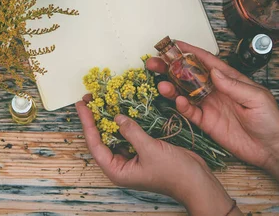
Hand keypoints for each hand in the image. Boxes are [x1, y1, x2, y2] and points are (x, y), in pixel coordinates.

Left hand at [76, 95, 238, 214]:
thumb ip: (132, 132)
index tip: (82, 105)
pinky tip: (123, 107)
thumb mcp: (150, 150)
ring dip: (109, 117)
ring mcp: (132, 157)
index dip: (87, 123)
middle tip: (90, 97)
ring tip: (102, 98)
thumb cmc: (173, 173)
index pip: (95, 144)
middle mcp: (121, 164)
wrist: (197, 181)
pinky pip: (129, 133)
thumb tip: (117, 117)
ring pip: (115, 134)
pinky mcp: (143, 150)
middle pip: (102, 138)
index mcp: (117, 170)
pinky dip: (126, 121)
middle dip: (95, 118)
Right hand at [146, 41, 278, 169]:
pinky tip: (177, 101)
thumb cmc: (270, 120)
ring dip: (172, 87)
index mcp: (229, 79)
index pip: (206, 61)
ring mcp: (210, 106)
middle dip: (172, 68)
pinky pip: (190, 111)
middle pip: (189, 75)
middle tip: (156, 63)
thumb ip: (233, 85)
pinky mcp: (207, 122)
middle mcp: (216, 90)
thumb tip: (214, 71)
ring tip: (161, 84)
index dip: (190, 51)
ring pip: (185, 92)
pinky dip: (181, 106)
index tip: (174, 44)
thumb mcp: (256, 98)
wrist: (271, 149)